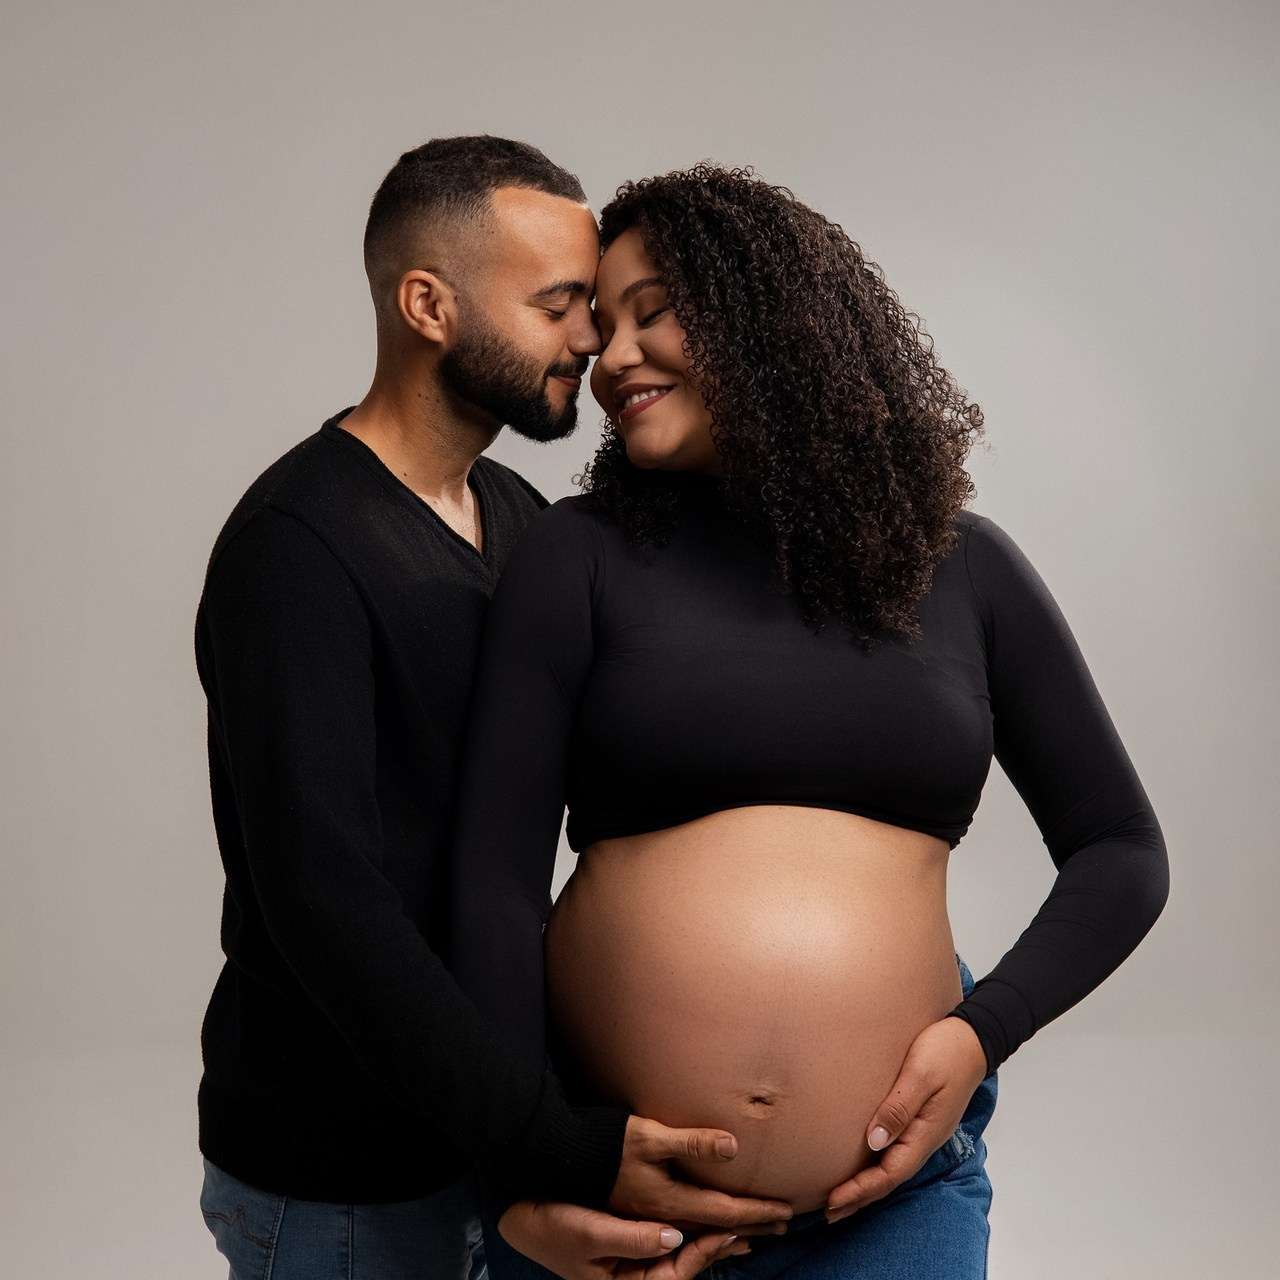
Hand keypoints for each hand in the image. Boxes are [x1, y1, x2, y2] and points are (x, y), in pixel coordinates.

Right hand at [498, 1200, 750, 1279]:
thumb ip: (632, 1238)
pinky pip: (669, 1241)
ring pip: (681, 1253)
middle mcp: (632, 1278)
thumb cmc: (552, 1224)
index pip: (678, 1269)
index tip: (736, 1230)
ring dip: (710, 1240)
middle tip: (759, 1229)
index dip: (709, 1250)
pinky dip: (691, 1231)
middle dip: (721, 1248)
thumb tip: (675, 1236)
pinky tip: (706, 1220)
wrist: (520, 1213)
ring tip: (743, 1229)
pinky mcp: (628, 1245)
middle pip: (687, 1265)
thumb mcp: (590, 1233)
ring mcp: (631, 1264)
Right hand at [609, 1115, 791, 1228]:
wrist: (554, 1171)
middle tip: (782, 1223)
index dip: (755, 1213)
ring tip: (754, 1232)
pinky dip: (704, 1232)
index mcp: (665, 1208)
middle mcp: (658, 1226)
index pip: (722, 1216)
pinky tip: (709, 1228)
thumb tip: (731, 1146)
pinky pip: (681, 1234)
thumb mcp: (647, 1138)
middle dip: (750, 1228)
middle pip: (715, 1233)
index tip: (785, 1210)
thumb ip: (689, 1144)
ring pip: (698, 1237)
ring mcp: (645, 1228)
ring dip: (729, 1233)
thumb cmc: (603, 1149)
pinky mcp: (635, 1222)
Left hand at [824, 1017, 986, 1222]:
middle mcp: (925, 1139)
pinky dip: (877, 1166)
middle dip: (860, 1197)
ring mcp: (924, 1131)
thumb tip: (873, 1142)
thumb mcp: (919, 1075)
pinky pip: (896, 1153)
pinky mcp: (920, 1121)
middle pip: (890, 1179)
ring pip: (892, 1168)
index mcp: (925, 1133)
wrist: (972, 1038)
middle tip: (828, 1212)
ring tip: (841, 1198)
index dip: (860, 1190)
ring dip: (867, 1186)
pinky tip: (864, 1164)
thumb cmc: (945, 1051)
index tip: (833, 1201)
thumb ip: (898, 1108)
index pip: (889, 1173)